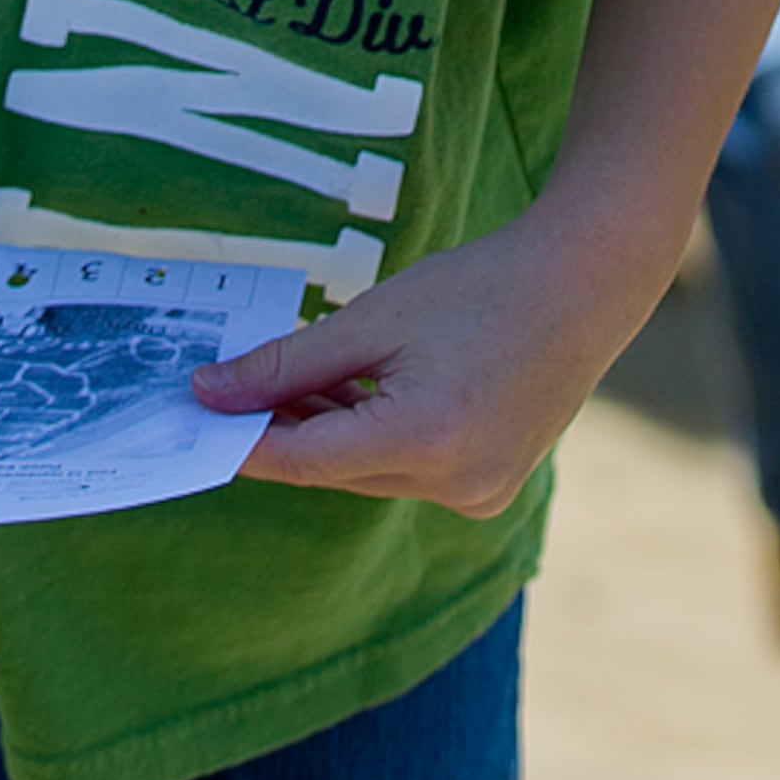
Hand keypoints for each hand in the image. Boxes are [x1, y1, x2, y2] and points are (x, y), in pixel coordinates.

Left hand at [192, 202, 654, 517]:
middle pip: (335, 469)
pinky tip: (364, 396)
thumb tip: (210, 392)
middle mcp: (454, 483)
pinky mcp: (491, 489)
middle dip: (284, 430)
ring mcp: (478, 494)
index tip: (194, 419)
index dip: (242, 440)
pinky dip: (378, 441)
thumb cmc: (480, 287)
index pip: (303, 459)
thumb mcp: (375, 317)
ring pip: (370, 473)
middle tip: (234, 389)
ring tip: (299, 383)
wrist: (585, 285)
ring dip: (331, 435)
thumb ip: (289, 364)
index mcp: (423, 438)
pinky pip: (410, 474)